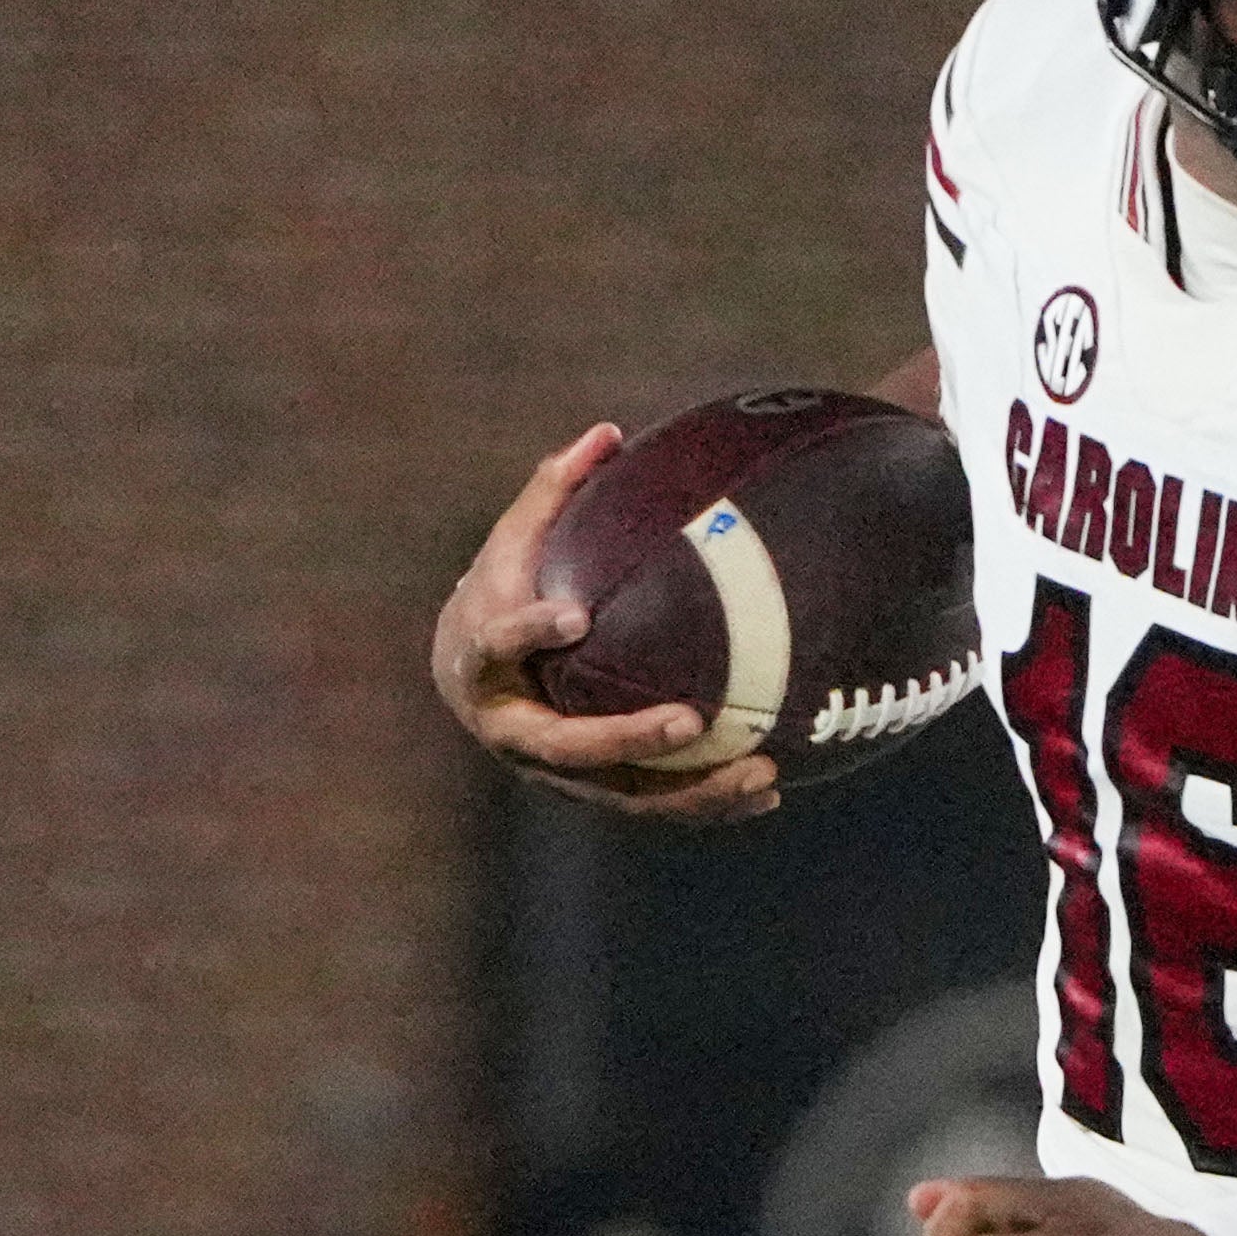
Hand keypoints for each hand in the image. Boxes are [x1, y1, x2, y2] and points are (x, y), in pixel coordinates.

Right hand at [429, 425, 781, 827]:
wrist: (467, 677)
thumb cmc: (500, 590)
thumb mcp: (513, 542)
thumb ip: (553, 491)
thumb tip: (608, 433)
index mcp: (481, 661)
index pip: (499, 645)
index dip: (531, 633)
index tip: (573, 616)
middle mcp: (512, 728)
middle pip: (567, 746)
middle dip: (627, 737)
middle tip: (690, 719)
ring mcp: (554, 770)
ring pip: (621, 792)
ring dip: (691, 789)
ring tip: (761, 773)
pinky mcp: (592, 791)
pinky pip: (651, 803)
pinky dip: (707, 803)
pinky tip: (769, 794)